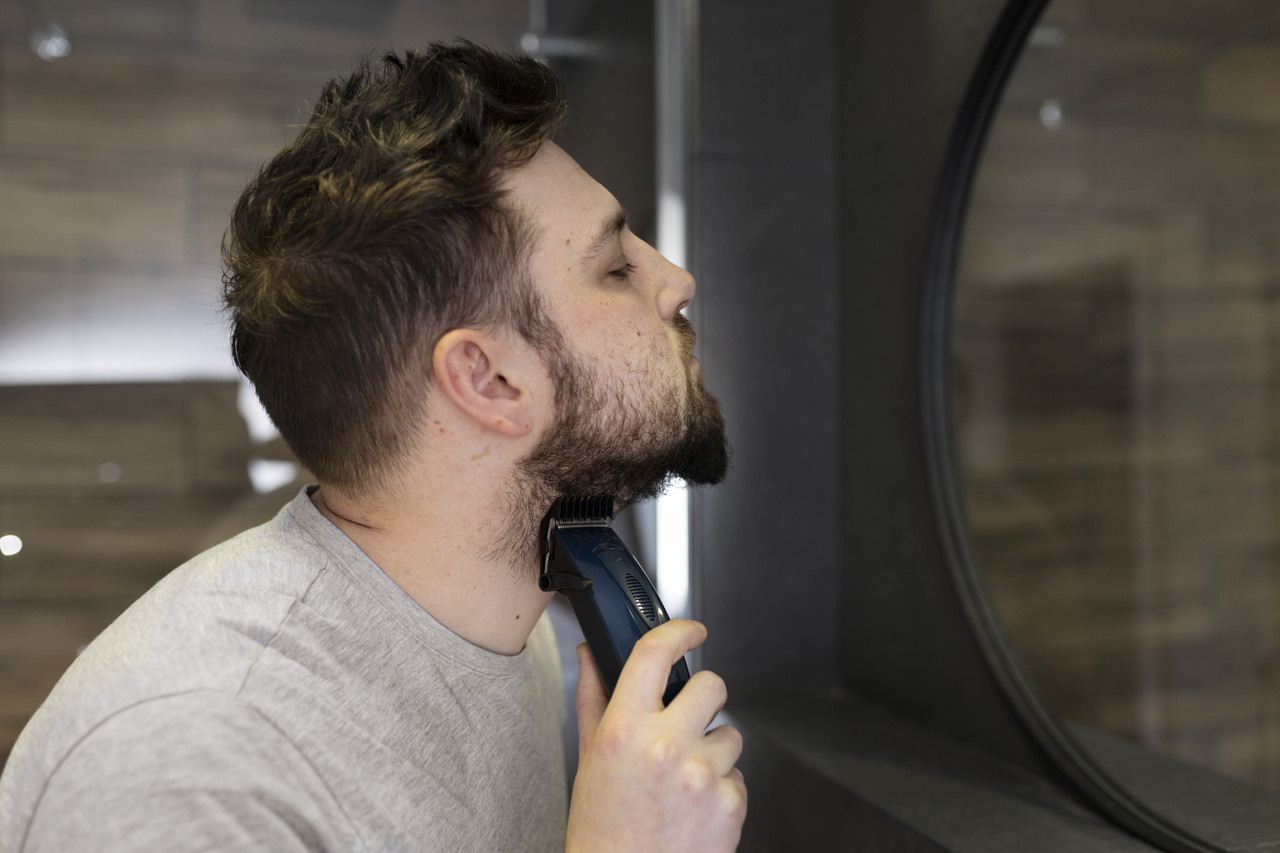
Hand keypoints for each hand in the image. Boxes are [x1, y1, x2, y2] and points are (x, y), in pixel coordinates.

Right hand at [565, 620, 746, 852]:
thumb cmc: (602, 829)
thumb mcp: (589, 761)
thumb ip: (594, 699)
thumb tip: (591, 654)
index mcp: (624, 730)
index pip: (655, 653)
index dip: (680, 631)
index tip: (692, 631)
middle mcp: (664, 747)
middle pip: (711, 685)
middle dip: (703, 698)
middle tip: (686, 723)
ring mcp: (702, 775)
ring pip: (730, 734)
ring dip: (713, 751)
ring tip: (682, 783)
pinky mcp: (730, 802)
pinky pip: (738, 775)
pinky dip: (721, 788)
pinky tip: (693, 809)